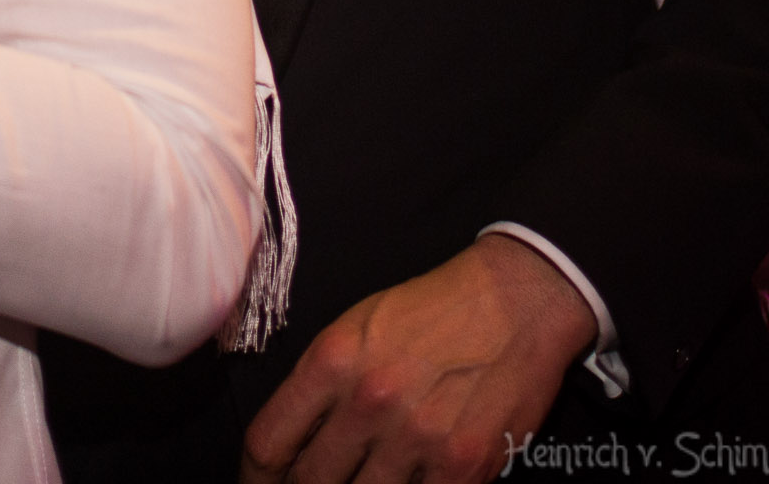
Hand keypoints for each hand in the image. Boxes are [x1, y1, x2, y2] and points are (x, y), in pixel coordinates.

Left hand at [241, 234, 597, 483]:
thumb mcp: (357, 327)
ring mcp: (418, 439)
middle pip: (309, 482)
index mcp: (333, 361)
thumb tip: (294, 442)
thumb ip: (322, 385)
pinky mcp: (464, 467)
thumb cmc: (429, 311)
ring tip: (358, 483)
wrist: (514, 302)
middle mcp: (369, 402)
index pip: (269, 442)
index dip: (254, 477)